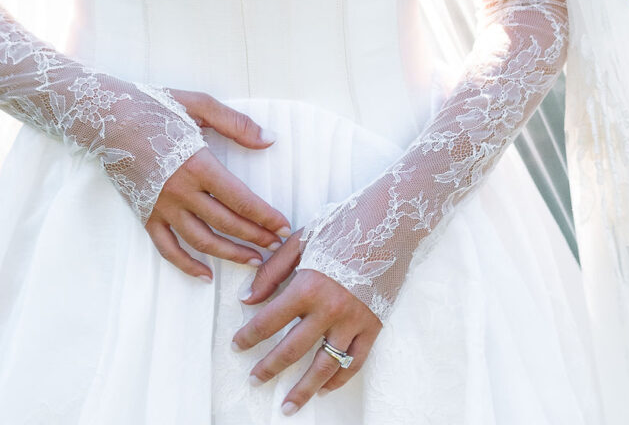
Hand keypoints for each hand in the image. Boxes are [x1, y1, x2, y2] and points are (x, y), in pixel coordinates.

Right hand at [146, 90, 291, 281]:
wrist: (106, 118)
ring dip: (229, 254)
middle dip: (255, 237)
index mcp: (198, 165)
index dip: (266, 217)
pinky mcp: (145, 214)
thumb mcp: (199, 105)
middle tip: (277, 246)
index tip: (284, 227)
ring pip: (201, 241)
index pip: (241, 199)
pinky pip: (167, 248)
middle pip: (226, 223)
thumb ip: (236, 124)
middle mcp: (181, 191)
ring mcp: (162, 207)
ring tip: (253, 261)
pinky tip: (205, 275)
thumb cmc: (155, 107)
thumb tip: (270, 139)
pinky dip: (186, 265)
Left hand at [231, 228, 381, 412]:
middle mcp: (329, 308)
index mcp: (308, 285)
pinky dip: (339, 379)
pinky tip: (324, 387)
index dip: (250, 335)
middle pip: (293, 349)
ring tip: (288, 405)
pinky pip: (354, 362)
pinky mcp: (373, 326)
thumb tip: (248, 298)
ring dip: (303, 389)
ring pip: (325, 366)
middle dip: (269, 368)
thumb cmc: (342, 226)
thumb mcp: (301, 240)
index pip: (270, 320)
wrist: (390, 223)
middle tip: (254, 380)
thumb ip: (272, 271)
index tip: (238, 345)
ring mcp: (353, 321)